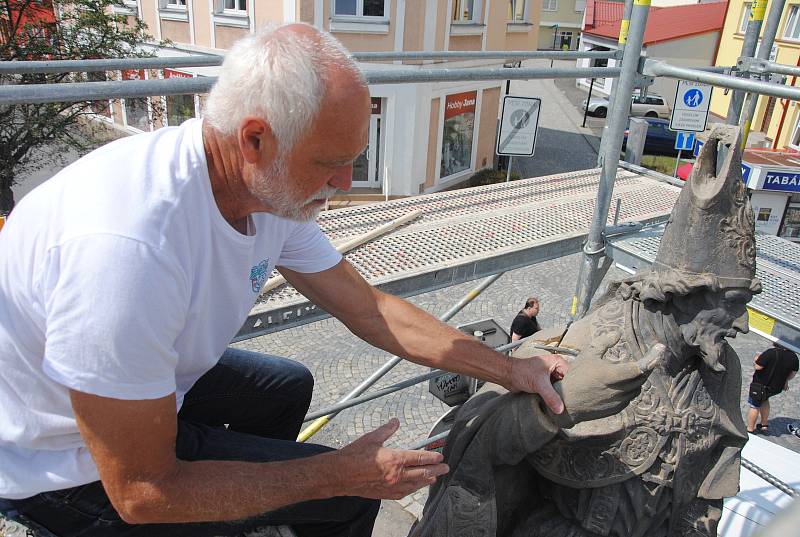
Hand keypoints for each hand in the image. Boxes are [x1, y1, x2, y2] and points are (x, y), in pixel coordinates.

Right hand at [334, 418, 448, 499]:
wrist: (340, 474)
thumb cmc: (354, 456)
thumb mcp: (372, 438)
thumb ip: (386, 430)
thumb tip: (395, 421)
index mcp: (394, 459)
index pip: (419, 458)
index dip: (432, 457)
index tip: (440, 456)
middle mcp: (396, 475)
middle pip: (422, 473)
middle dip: (436, 470)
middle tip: (445, 468)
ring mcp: (391, 486)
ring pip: (415, 485)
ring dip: (427, 480)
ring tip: (434, 478)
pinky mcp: (385, 494)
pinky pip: (405, 493)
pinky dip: (413, 489)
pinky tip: (416, 487)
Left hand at [508, 354, 570, 413]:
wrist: (508, 375)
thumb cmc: (521, 371)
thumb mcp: (539, 383)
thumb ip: (550, 396)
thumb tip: (560, 409)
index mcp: (558, 362)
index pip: (572, 376)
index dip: (574, 387)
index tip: (576, 398)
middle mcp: (556, 368)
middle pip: (567, 383)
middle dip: (567, 393)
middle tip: (571, 404)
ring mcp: (550, 376)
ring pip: (560, 389)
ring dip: (560, 397)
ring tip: (564, 406)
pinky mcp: (545, 384)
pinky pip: (553, 392)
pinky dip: (554, 398)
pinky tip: (556, 406)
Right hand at [549, 343, 668, 427]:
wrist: (569, 402)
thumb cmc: (577, 375)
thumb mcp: (588, 354)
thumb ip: (604, 342)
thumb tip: (618, 333)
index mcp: (612, 375)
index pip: (640, 367)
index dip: (652, 358)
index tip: (660, 348)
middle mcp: (619, 389)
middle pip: (642, 377)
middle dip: (648, 366)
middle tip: (650, 357)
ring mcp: (620, 401)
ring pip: (638, 387)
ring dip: (639, 377)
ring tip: (633, 369)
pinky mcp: (618, 408)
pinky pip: (631, 396)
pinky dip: (631, 387)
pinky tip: (622, 382)